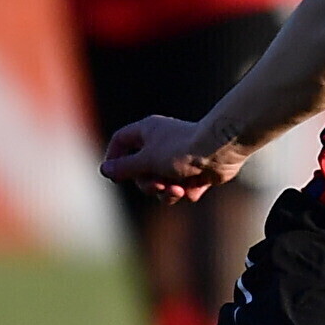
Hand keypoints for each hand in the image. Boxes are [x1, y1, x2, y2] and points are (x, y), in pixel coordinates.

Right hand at [101, 115, 247, 203]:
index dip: (114, 158)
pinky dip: (187, 190)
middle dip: (148, 184)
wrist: (221, 151)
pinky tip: (197, 184)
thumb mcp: (147, 160)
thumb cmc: (182, 150)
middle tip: (157, 186)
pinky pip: (181, 188)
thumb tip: (104, 170)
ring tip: (178, 190)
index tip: (115, 175)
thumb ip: (125, 167)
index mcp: (147, 132)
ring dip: (167, 192)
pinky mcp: (194, 171)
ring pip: (161, 184)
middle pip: (141, 170)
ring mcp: (178, 158)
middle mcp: (161, 143)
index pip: (121, 141)